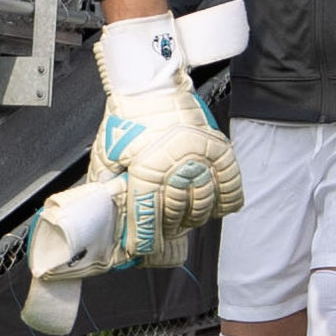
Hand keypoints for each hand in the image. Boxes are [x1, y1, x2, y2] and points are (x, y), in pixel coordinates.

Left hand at [89, 17, 239, 261]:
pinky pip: (230, 186)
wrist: (152, 86)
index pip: (148, 215)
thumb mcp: (106, 153)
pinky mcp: (219, 151)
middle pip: (177, 214)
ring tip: (183, 221)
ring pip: (203, 205)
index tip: (140, 249)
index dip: (143, 237)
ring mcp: (202, 157)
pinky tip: (216, 209)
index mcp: (148, 166)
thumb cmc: (128, 118)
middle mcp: (178, 163)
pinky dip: (225, 202)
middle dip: (168, 230)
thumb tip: (105, 214)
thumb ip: (106, 185)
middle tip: (161, 234)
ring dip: (193, 219)